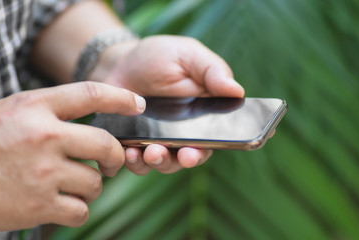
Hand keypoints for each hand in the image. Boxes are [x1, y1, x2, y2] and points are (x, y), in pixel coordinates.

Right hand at [0, 82, 144, 229]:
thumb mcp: (10, 110)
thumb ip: (49, 108)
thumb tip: (91, 113)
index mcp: (35, 107)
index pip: (91, 94)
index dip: (121, 97)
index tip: (139, 104)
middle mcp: (44, 136)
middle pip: (105, 145)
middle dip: (115, 157)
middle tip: (110, 163)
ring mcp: (43, 172)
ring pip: (95, 182)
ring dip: (90, 187)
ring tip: (71, 186)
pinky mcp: (40, 204)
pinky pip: (82, 210)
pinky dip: (78, 209)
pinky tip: (62, 204)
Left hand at [90, 35, 244, 174]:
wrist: (120, 61)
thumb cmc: (161, 57)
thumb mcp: (189, 55)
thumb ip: (213, 71)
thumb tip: (238, 91)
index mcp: (204, 114)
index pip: (214, 139)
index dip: (209, 148)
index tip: (196, 151)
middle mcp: (184, 134)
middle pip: (190, 157)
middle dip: (185, 160)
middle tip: (181, 156)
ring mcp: (159, 141)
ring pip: (164, 163)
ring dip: (159, 162)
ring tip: (149, 153)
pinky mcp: (136, 145)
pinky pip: (137, 162)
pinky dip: (134, 162)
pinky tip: (129, 152)